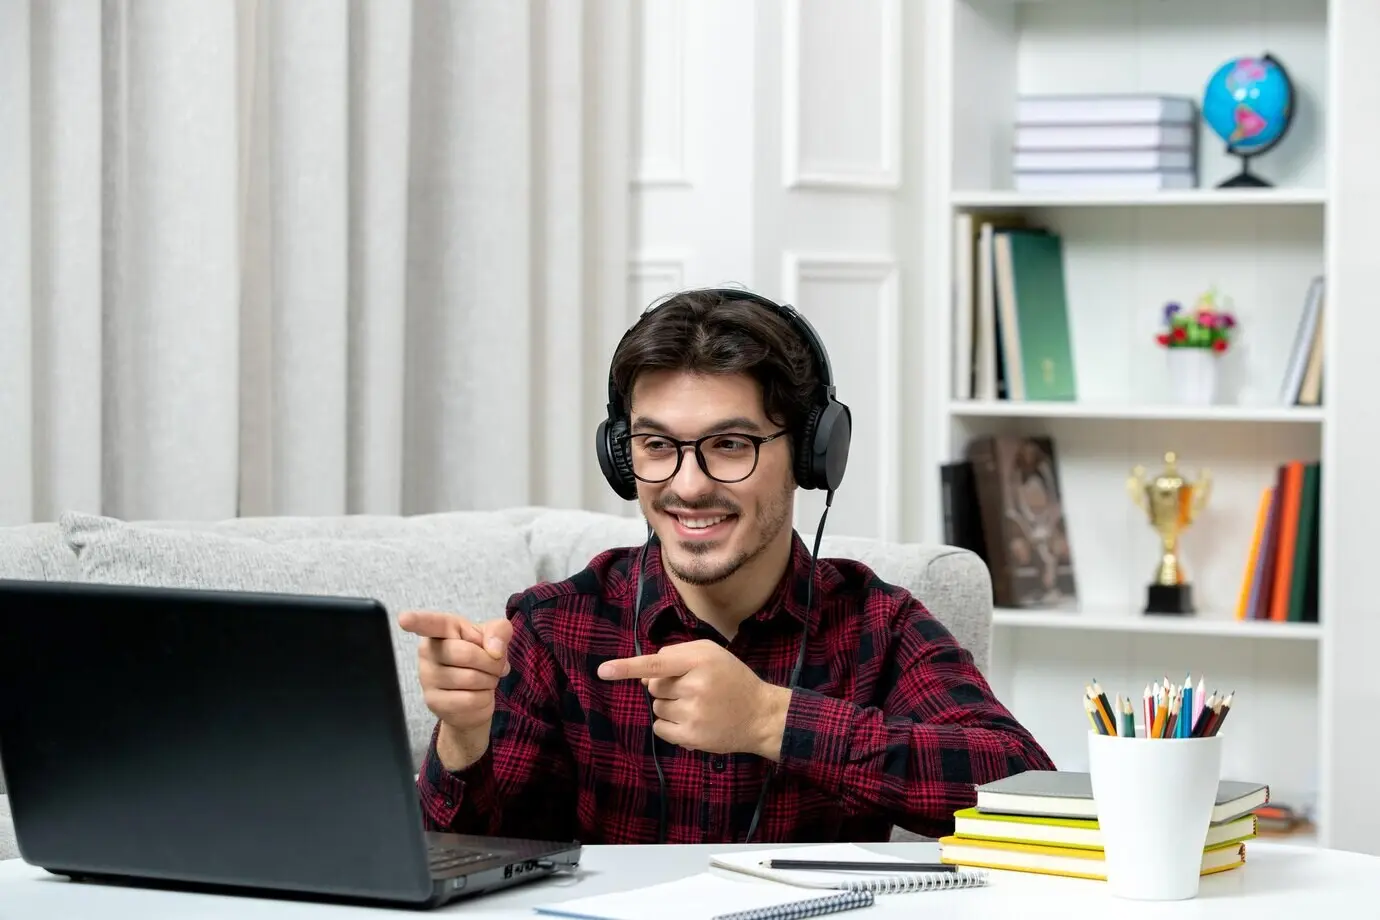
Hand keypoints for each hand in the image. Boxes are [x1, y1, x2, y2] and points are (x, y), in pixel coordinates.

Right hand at [398, 610, 512, 770]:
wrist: (475, 698)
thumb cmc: (480, 660)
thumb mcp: (494, 638)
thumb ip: (499, 632)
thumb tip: (494, 650)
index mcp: (441, 630)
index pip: (430, 624)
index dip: (417, 620)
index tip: (404, 618)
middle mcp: (427, 652)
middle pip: (466, 654)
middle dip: (491, 662)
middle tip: (493, 666)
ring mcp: (427, 678)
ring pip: (471, 678)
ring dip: (489, 680)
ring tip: (483, 680)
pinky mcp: (433, 702)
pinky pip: (470, 699)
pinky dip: (484, 698)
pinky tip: (477, 695)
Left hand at [597, 639, 790, 759]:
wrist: (761, 715)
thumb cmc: (732, 679)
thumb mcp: (710, 654)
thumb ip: (675, 655)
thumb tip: (642, 676)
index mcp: (700, 661)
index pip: (656, 663)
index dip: (627, 667)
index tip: (603, 670)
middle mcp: (696, 687)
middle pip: (653, 687)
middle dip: (665, 687)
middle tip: (693, 689)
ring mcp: (693, 714)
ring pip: (657, 707)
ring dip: (669, 706)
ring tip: (697, 706)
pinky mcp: (692, 737)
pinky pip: (660, 728)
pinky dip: (669, 725)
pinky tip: (692, 721)